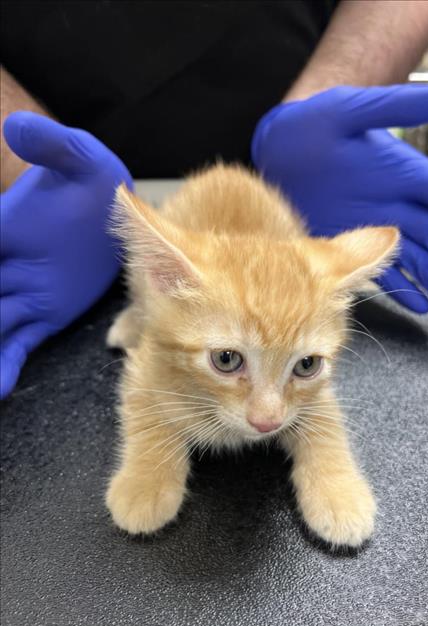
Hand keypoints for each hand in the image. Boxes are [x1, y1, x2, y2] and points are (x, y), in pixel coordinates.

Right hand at [0, 112, 131, 398]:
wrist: (108, 209)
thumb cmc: (86, 179)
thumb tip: (19, 127)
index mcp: (5, 228)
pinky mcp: (45, 312)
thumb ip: (50, 146)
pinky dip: (7, 363)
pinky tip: (1, 387)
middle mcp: (6, 265)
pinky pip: (20, 341)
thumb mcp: (75, 157)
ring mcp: (24, 292)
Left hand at [252, 85, 427, 318]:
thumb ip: (393, 106)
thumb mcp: (347, 110)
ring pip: (420, 260)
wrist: (275, 146)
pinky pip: (385, 271)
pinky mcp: (350, 244)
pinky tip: (422, 306)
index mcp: (403, 172)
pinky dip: (405, 289)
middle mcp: (397, 202)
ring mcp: (375, 226)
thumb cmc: (309, 125)